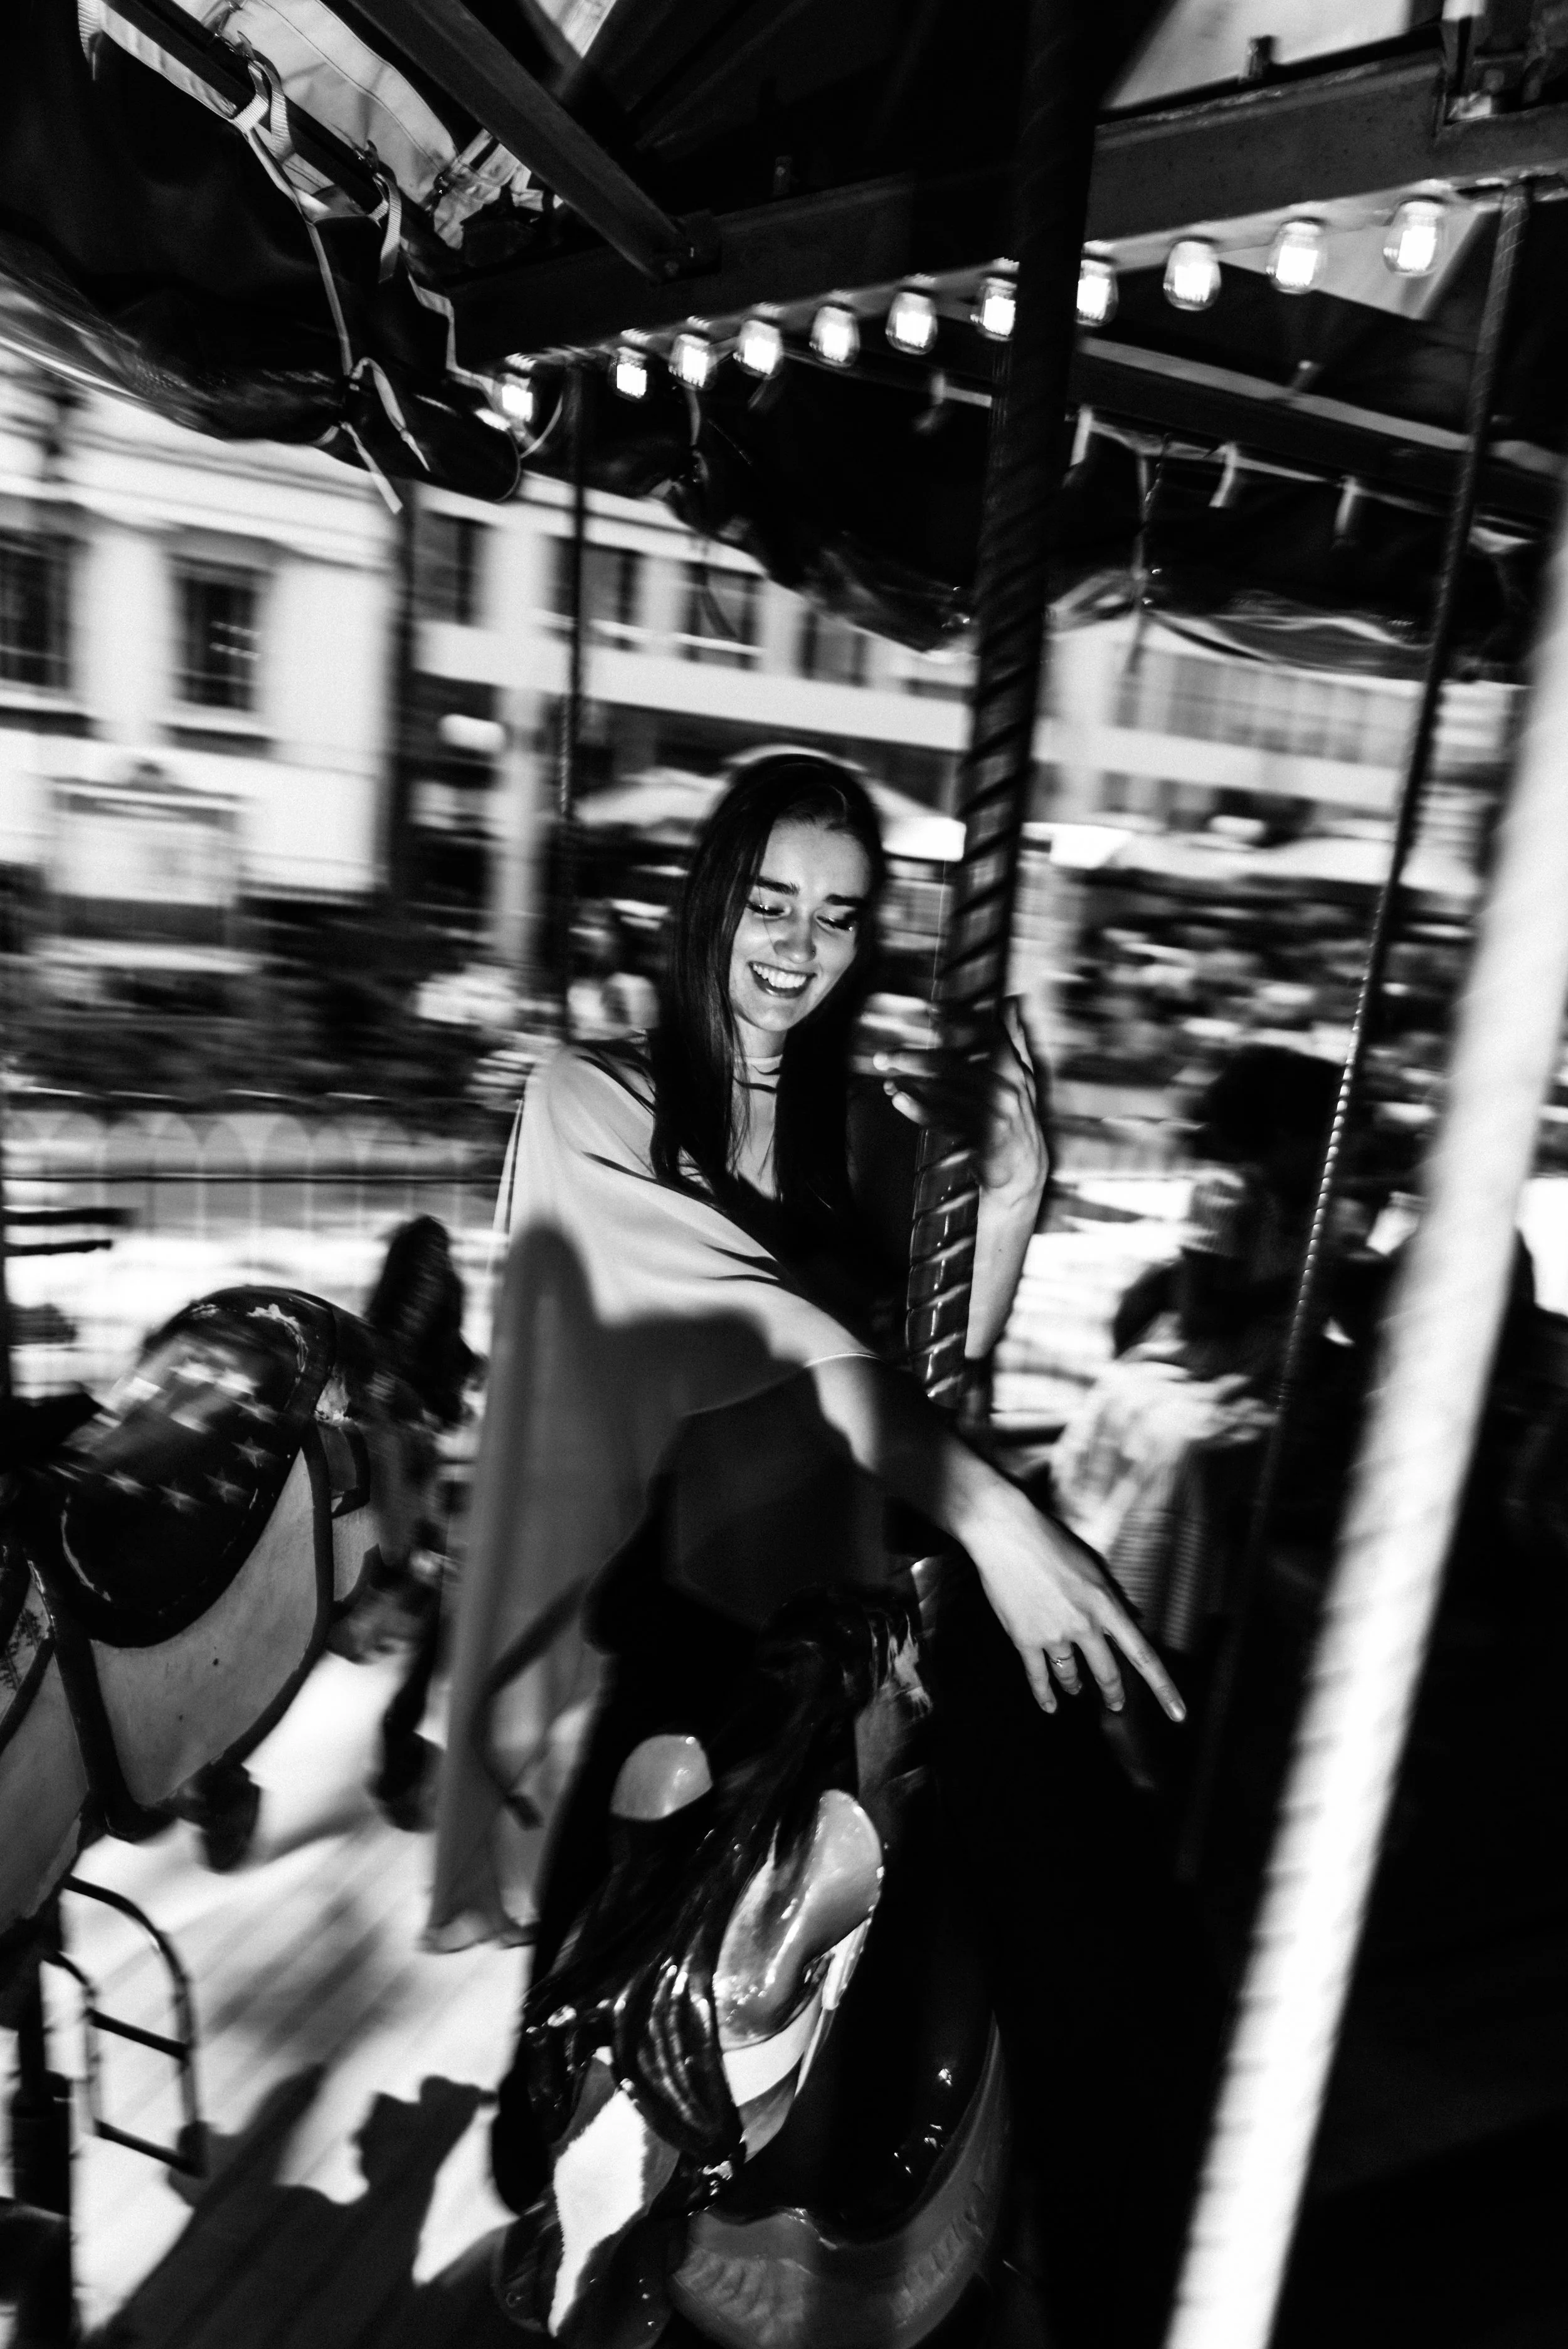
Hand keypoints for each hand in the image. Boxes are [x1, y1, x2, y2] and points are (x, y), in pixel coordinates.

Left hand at [874, 1000, 1050, 1202]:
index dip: (959, 1019)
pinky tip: (899, 1101)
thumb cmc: (1016, 1121)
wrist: (1025, 1172)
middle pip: (952, 1065)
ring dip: (910, 1086)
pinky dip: (919, 1110)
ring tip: (888, 1081)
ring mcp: (997, 1113)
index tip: (931, 1009)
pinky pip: (944, 1120)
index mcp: (1016, 1069)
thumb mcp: (1023, 1080)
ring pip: (943, 1093)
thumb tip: (1011, 1000)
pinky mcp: (985, 1137)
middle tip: (884, 1057)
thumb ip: (1014, 1042)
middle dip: (914, 1059)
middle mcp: (1009, 1088)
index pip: (987, 1035)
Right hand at [974, 1486, 1186, 1721]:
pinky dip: (1044, 1694)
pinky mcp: (1024, 1639)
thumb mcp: (1093, 1564)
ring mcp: (1054, 1634)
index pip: (1143, 1656)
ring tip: (1078, 1690)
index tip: (1178, 1714)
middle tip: (1116, 1705)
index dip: (1163, 1688)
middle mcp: (1084, 1625)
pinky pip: (1037, 1676)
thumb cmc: (1051, 1540)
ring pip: (1071, 1675)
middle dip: (1113, 1693)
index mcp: (1106, 1604)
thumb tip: (1133, 1619)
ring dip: (1076, 1686)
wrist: (1006, 1533)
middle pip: (1107, 1673)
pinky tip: (1050, 1706)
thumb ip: (1113, 1596)